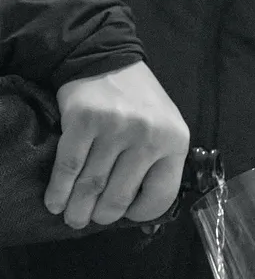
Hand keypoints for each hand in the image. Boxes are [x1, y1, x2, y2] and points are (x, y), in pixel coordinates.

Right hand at [47, 61, 189, 228]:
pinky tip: (54, 202)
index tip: (127, 216)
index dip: (142, 213)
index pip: (161, 195)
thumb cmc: (139, 100)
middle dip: (102, 215)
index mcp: (175, 142)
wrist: (105, 57)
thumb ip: (160, 161)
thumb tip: (139, 205)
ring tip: (72, 218)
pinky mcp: (84, 121)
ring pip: (93, 184)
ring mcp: (116, 128)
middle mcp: (149, 137)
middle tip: (90, 221)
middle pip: (121, 194)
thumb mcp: (166, 127)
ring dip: (78, 208)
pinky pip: (70, 166)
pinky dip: (59, 189)